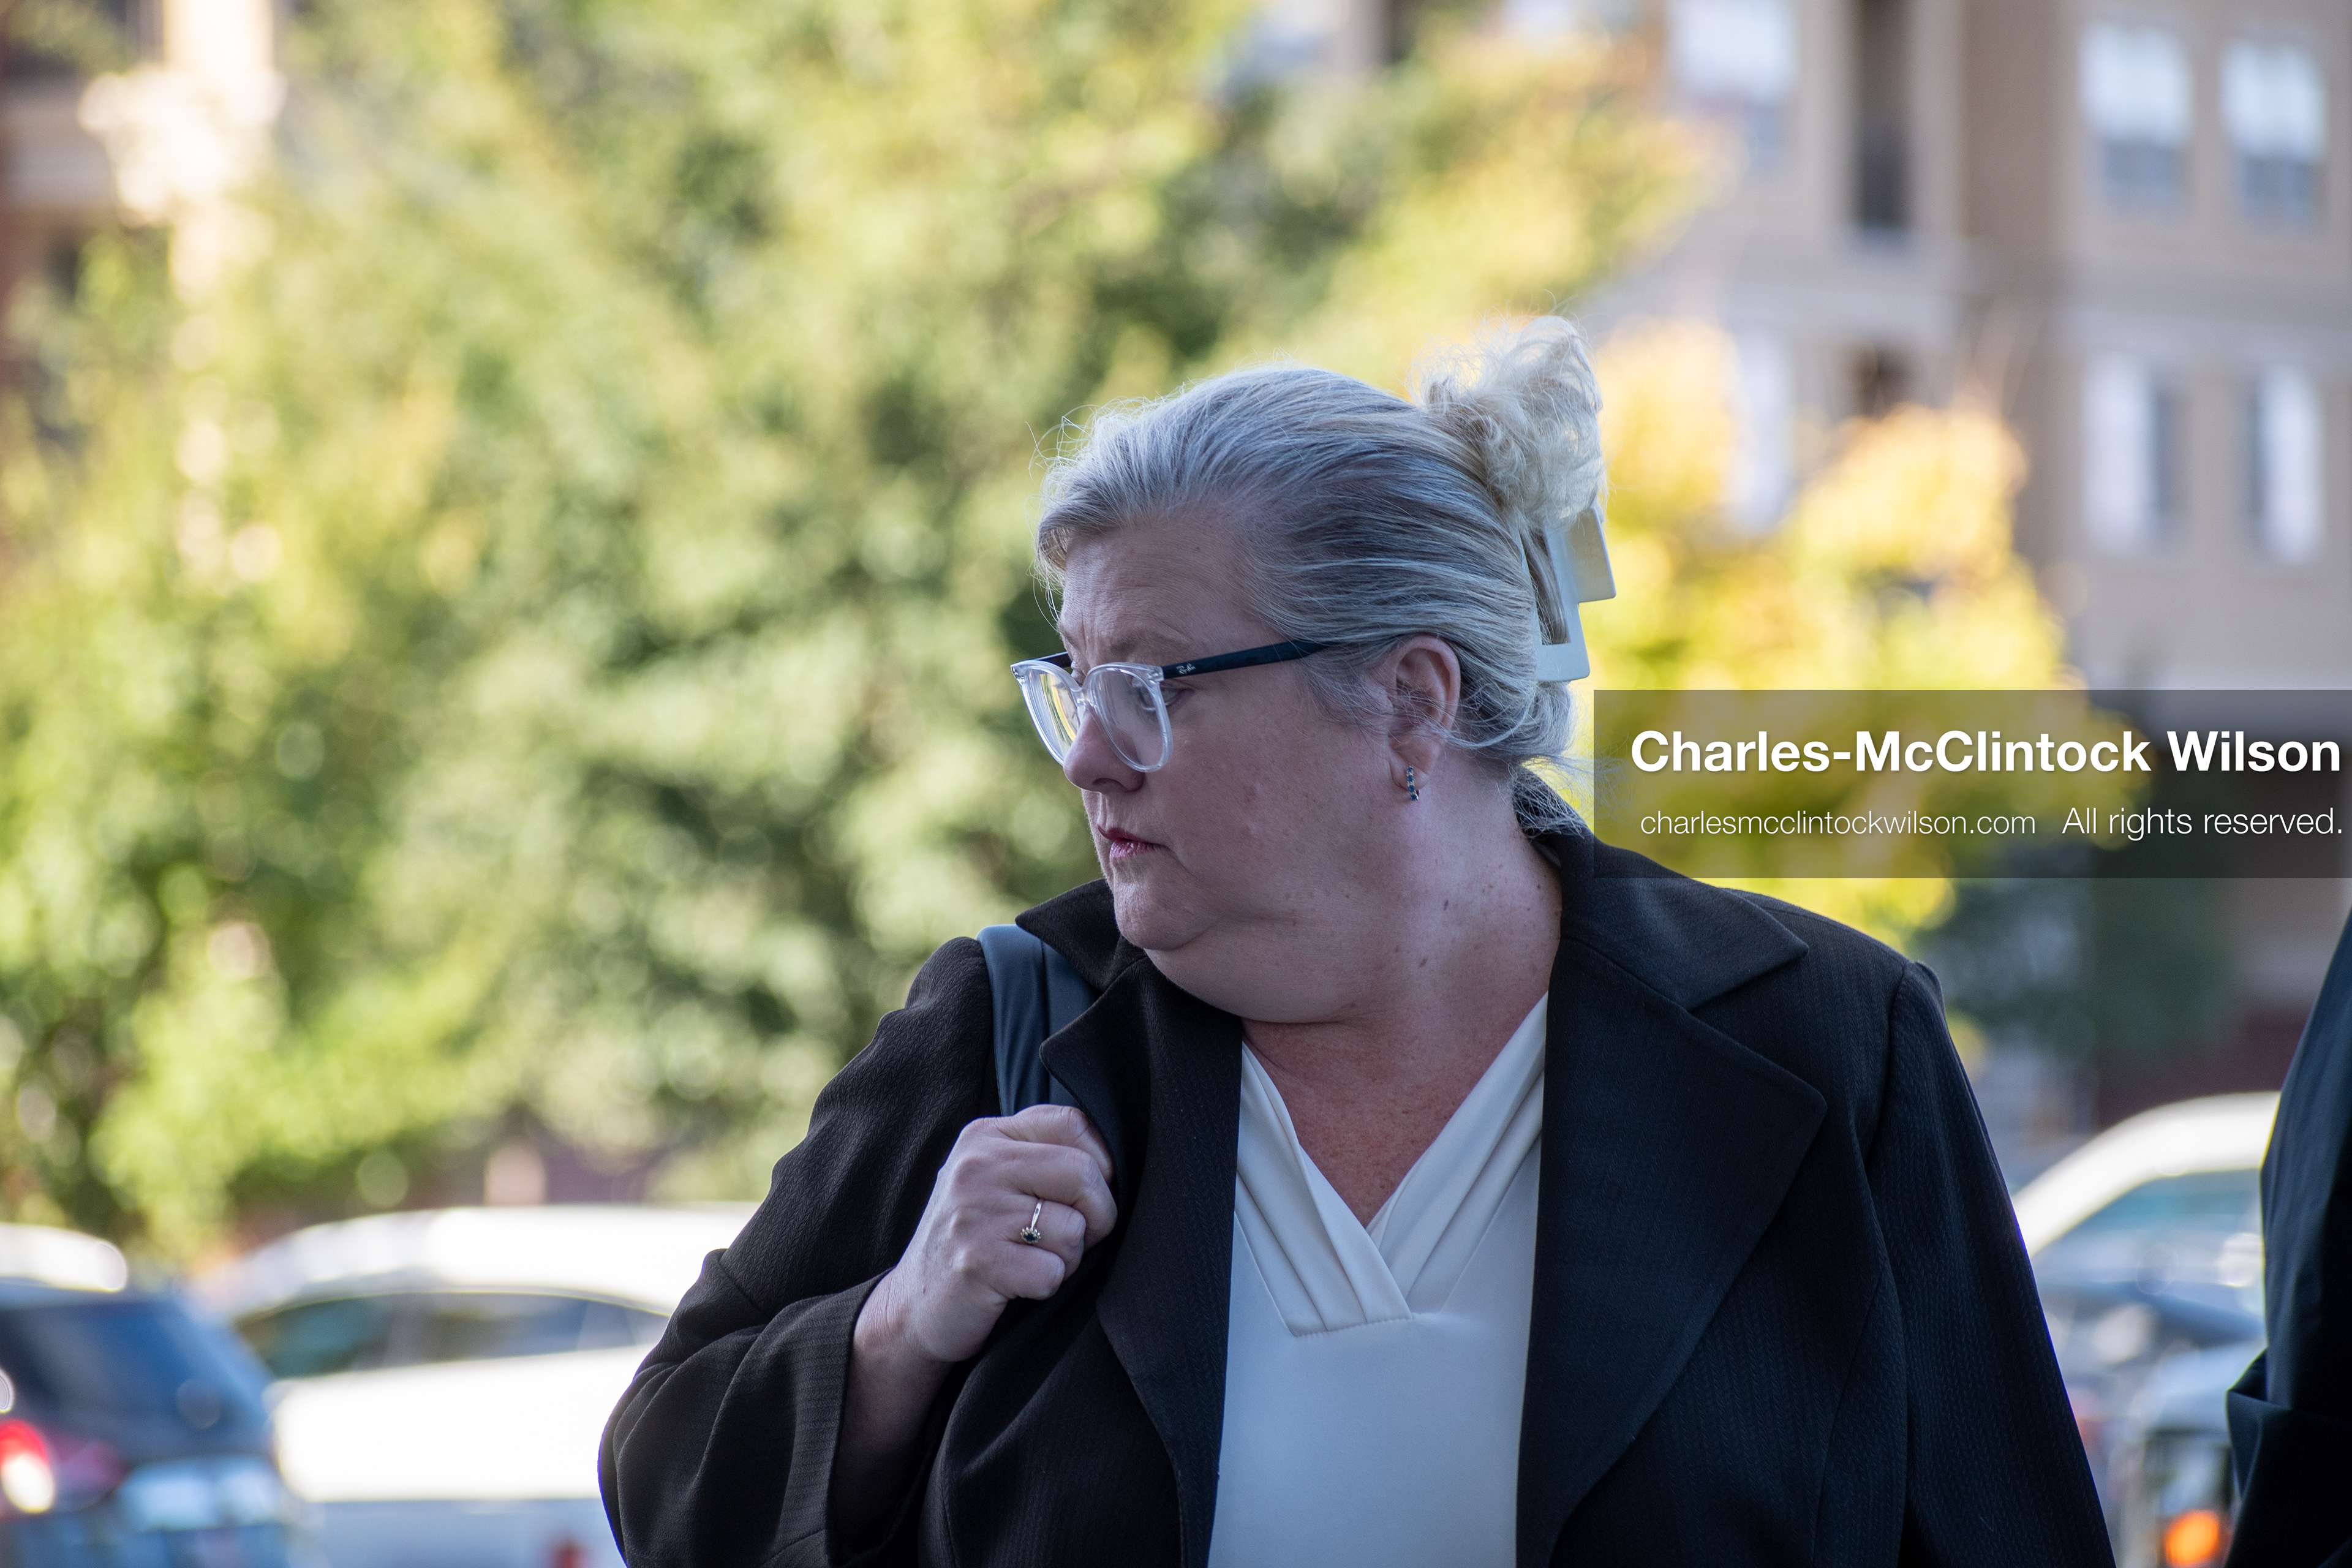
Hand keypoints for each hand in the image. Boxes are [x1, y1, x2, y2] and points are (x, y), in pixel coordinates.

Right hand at [837, 1105, 1116, 1531]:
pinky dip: (1047, 1286)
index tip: (1085, 1195)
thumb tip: (1115, 1164)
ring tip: (1032, 1260)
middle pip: (1082, 1174)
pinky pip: (1052, 1272)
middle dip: (1098, 1215)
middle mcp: (976, 1166)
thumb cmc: (975, 1240)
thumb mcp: (997, 1180)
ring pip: (1073, 1228)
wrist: (913, 1305)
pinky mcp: (976, 1262)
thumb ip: (1043, 1156)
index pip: (1073, 1124)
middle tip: (1072, 1238)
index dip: (1100, 1164)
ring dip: (1068, 1257)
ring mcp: (972, 1213)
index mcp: (986, 1136)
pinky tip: (1018, 1284)